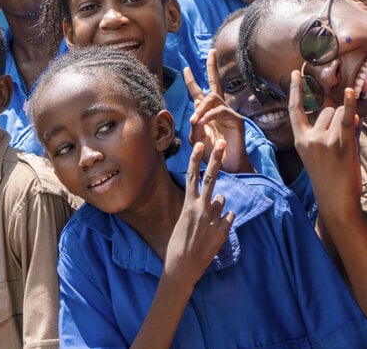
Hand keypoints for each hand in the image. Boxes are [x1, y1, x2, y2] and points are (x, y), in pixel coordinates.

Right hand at [163, 141, 234, 287]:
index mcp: (188, 204)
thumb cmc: (178, 242)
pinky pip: (228, 217)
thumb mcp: (184, 220)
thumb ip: (200, 207)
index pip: (192, 176)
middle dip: (216, 158)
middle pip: (211, 177)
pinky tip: (215, 231)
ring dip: (218, 207)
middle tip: (222, 142)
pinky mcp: (223, 230)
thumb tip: (220, 199)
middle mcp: (202, 207)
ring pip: (222, 201)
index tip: (201, 144)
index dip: (196, 159)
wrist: (183, 265)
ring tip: (207, 223)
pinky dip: (225, 220)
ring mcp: (214, 218)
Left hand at [185, 50, 252, 172]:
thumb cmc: (210, 153)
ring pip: (214, 98)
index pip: (199, 93)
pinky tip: (203, 123)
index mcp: (207, 112)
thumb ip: (194, 124)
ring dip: (202, 108)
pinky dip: (209, 116)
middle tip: (211, 51)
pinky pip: (220, 111)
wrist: (224, 167)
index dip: (191, 81)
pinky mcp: (237, 120)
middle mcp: (219, 110)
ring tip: (195, 120)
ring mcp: (229, 114)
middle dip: (212, 67)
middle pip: (215, 84)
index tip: (184, 68)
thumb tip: (196, 105)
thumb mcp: (196, 138)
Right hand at [288, 75, 362, 215]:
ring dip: (347, 122)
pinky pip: (345, 118)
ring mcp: (323, 140)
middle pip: (326, 110)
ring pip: (338, 114)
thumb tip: (350, 114)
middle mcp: (309, 137)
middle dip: (337, 117)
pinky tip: (350, 92)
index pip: (294, 109)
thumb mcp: (321, 154)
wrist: (335, 201)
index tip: (295, 73)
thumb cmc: (329, 178)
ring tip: (347, 145)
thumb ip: (332, 131)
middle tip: (339, 141)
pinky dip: (349, 104)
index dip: (295, 90)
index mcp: (299, 140)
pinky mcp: (340, 144)